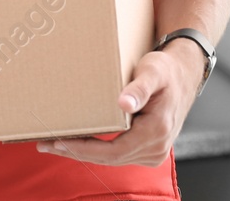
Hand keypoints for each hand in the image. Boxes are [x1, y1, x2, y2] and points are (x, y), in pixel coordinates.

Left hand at [35, 41, 203, 166]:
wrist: (184, 75)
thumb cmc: (166, 70)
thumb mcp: (153, 71)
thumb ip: (139, 88)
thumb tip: (124, 104)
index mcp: (156, 130)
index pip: (113, 150)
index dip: (84, 149)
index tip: (60, 143)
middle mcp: (156, 147)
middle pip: (110, 159)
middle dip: (76, 152)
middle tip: (45, 144)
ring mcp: (154, 152)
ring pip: (113, 159)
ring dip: (84, 153)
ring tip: (55, 144)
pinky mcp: (149, 150)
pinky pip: (119, 155)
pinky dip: (97, 150)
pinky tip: (78, 142)